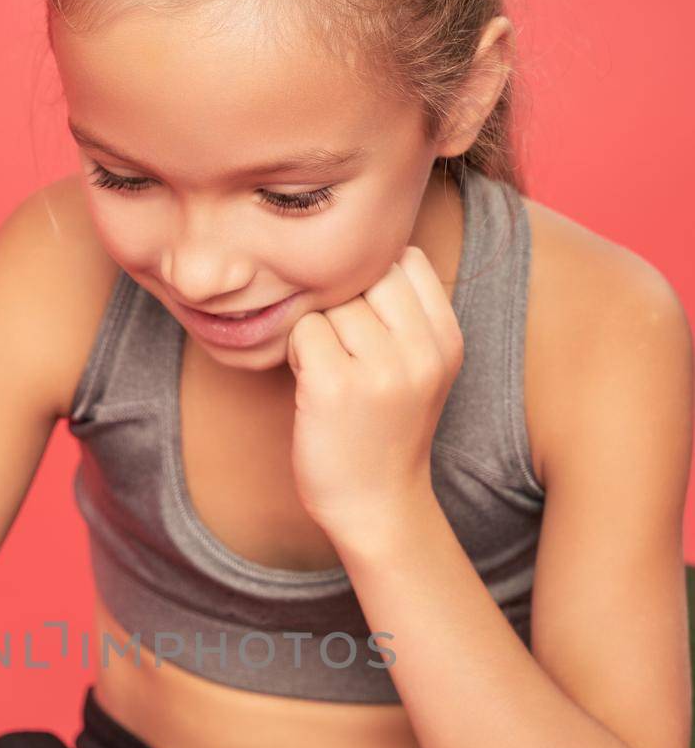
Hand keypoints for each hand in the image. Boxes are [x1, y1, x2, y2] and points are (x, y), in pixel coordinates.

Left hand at [287, 245, 463, 546]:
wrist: (376, 505)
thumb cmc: (385, 430)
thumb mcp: (420, 366)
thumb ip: (406, 310)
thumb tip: (361, 242)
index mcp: (447, 338)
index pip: (403, 259)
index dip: (371, 284)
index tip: (369, 329)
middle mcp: (422, 349)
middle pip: (364, 275)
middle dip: (343, 304)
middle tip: (345, 353)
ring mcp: (380, 369)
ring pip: (330, 302)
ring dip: (318, 330)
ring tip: (331, 373)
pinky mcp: (335, 387)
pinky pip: (304, 330)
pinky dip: (298, 353)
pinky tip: (312, 386)